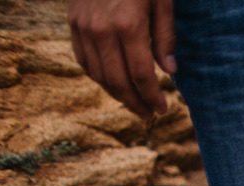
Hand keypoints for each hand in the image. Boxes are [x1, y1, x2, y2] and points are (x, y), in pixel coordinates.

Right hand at [68, 0, 176, 119]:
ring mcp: (82, 26)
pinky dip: (99, 76)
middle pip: (117, 81)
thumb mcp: (162, 0)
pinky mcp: (72, 21)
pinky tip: (114, 83)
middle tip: (150, 115)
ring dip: (117, 94)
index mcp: (128, 24)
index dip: (152, 97)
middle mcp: (101, 29)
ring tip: (135, 104)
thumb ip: (165, 36)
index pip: (140, 75)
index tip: (163, 110)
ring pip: (98, 74)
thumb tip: (170, 72)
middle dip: (135, 103)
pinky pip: (83, 59)